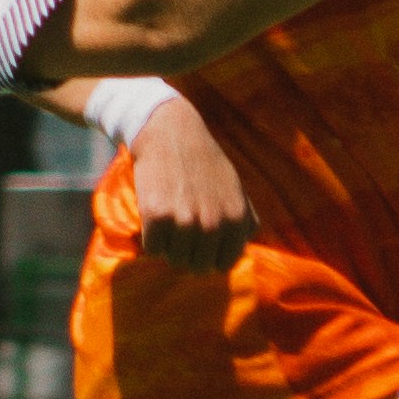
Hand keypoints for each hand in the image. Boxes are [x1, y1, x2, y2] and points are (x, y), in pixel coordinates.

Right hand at [119, 98, 253, 273]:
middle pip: (198, 266)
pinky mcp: (156, 217)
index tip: (203, 242)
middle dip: (190, 252)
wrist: (170, 132)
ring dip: (170, 245)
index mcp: (236, 219)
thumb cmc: (205, 161)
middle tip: (183, 229)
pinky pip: (153, 248)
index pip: (225, 264)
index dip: (212, 255)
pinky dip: (152, 237)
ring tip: (171, 219)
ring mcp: (184, 221)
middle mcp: (212, 224)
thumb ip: (245, 218)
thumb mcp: (235, 187)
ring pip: (175, 259)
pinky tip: (156, 214)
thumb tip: (246, 244)